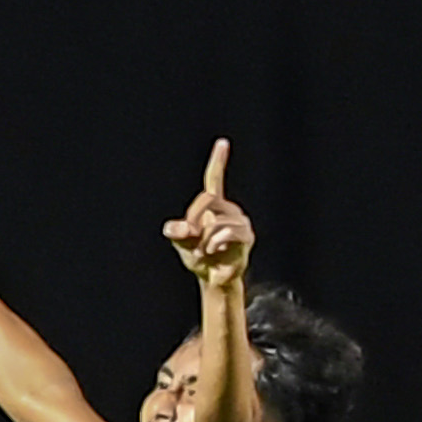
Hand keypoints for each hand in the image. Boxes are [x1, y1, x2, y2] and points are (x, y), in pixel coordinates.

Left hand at [162, 140, 250, 285]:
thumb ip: (176, 232)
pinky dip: (214, 243)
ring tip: (206, 251)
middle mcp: (230, 208)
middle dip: (194, 222)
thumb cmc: (198, 257)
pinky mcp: (245, 235)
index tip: (223, 142)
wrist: (213, 279)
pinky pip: (225, 232)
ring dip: (203, 240)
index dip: (218, 160)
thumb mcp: (181, 242)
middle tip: (194, 241)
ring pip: (213, 221)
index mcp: (214, 204)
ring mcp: (240, 221)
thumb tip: (178, 227)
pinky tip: (214, 251)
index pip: (214, 178)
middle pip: (205, 200)